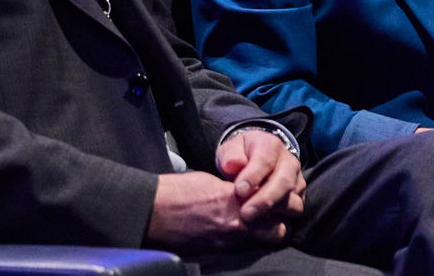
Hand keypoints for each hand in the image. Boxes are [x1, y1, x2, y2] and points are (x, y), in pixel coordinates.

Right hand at [146, 170, 282, 251]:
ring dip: (266, 234)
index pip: (277, 202)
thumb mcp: (213, 182)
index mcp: (238, 199)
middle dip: (280, 222)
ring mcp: (228, 241)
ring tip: (258, 225)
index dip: (281, 200)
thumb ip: (235, 191)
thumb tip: (248, 194)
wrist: (153, 212)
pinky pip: (244, 249)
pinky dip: (247, 242)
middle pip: (279, 230)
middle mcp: (238, 223)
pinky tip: (239, 233)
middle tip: (274, 214)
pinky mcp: (217, 252)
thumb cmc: (180, 191)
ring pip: (265, 243)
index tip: (277, 195)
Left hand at [215, 130, 305, 228]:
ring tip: (253, 221)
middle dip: (265, 200)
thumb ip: (230, 156)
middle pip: (284, 182)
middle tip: (245, 214)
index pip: (265, 161)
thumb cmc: (241, 156)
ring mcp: (297, 181)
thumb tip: (232, 165)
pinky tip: (261, 226)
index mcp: (271, 146)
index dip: (253, 177)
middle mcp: (289, 163)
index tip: (239, 191)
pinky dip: (279, 221)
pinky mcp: (299, 198)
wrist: (256, 159)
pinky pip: (294, 212)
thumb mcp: (231, 150)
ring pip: (294, 200)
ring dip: (274, 213)